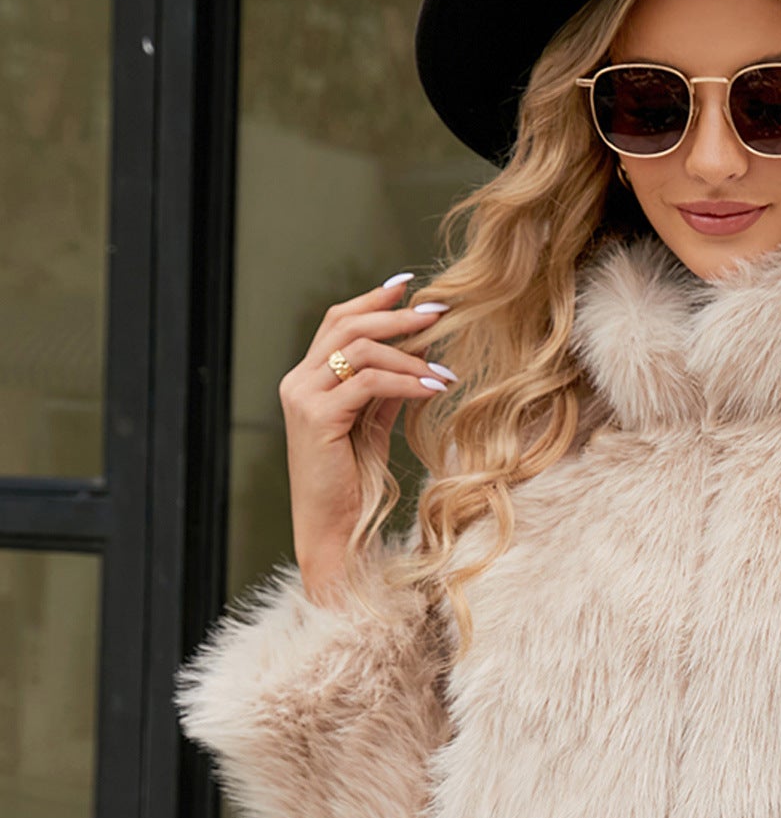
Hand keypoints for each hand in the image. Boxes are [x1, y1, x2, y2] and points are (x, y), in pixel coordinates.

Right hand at [276, 273, 454, 602]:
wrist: (333, 531)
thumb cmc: (351, 485)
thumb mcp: (370, 427)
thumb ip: (382, 392)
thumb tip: (415, 360)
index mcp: (307, 380)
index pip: (337, 322)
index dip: (372, 302)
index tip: (408, 286)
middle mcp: (298, 382)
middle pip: (346, 325)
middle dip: (396, 316)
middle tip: (438, 312)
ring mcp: (303, 398)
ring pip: (359, 350)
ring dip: (408, 355)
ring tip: (444, 370)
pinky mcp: (318, 418)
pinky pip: (368, 384)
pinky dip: (405, 381)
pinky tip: (432, 387)